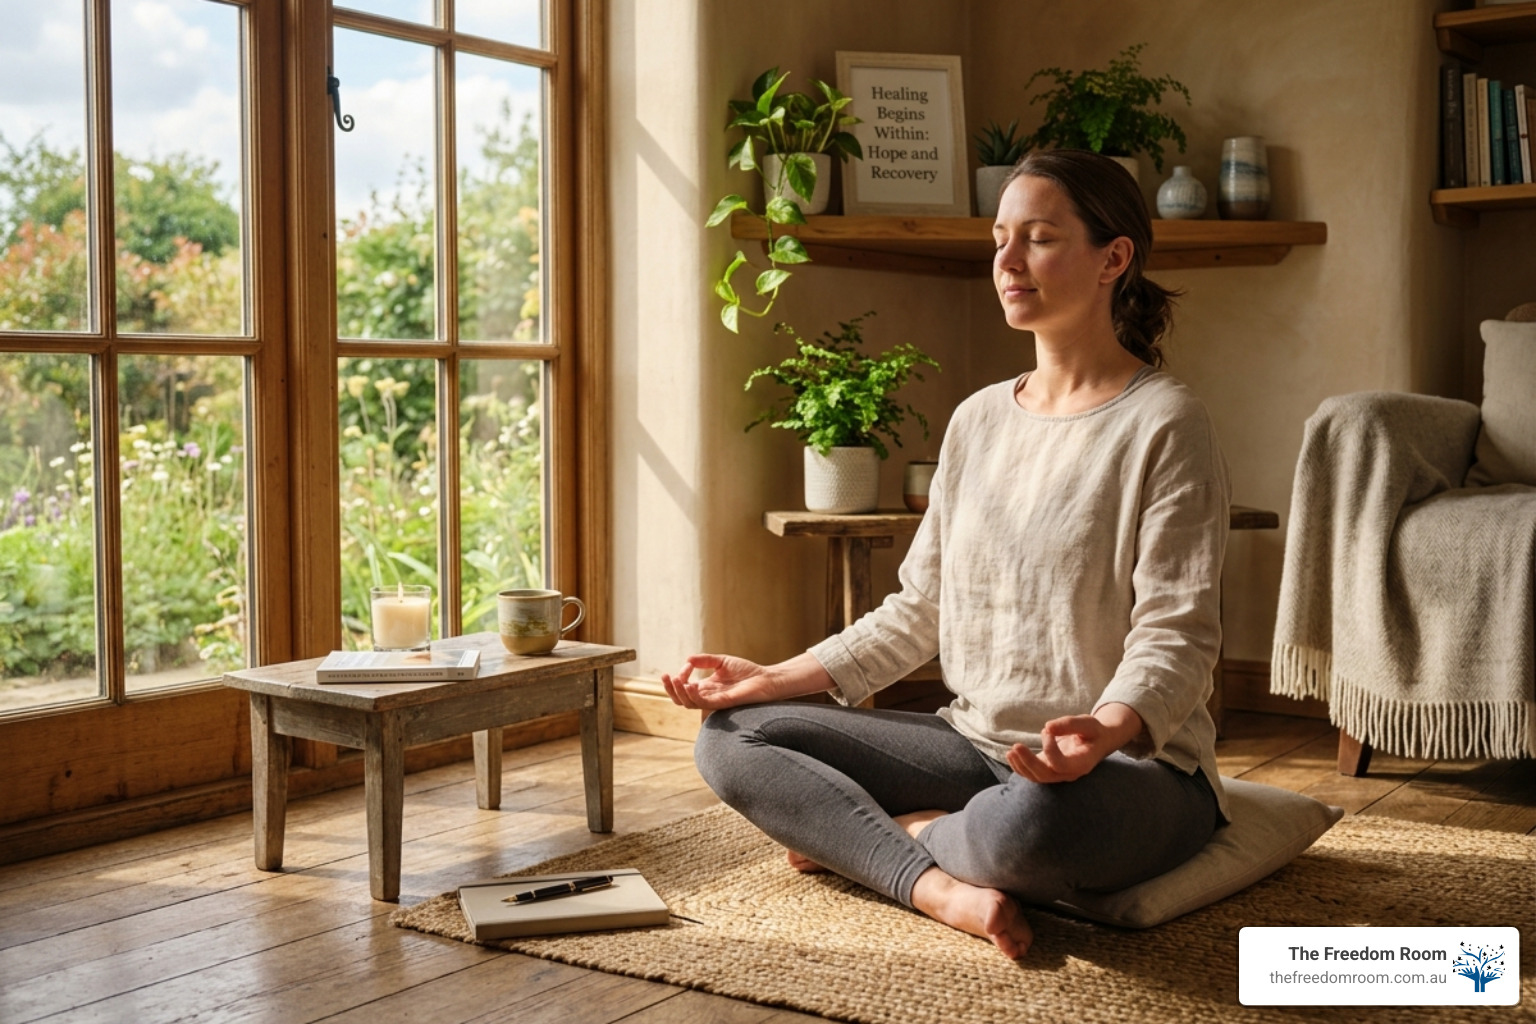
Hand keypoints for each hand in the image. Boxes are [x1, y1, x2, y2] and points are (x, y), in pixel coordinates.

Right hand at [661, 653, 781, 710]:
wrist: (765, 678)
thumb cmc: (747, 671)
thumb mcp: (722, 661)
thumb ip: (705, 661)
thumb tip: (687, 659)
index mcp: (706, 687)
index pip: (684, 686)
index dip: (680, 676)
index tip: (687, 665)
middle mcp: (708, 695)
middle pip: (682, 699)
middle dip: (670, 689)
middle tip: (665, 676)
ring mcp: (714, 700)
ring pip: (689, 703)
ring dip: (679, 693)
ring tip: (675, 680)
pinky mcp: (723, 702)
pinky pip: (704, 703)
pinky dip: (694, 696)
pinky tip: (691, 685)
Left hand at [1005, 704, 1142, 783]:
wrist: (1098, 742)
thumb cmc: (1093, 732)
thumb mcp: (1088, 723)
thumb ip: (1070, 725)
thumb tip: (1047, 727)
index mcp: (1081, 763)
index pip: (1060, 764)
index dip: (1049, 748)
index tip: (1046, 730)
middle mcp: (1070, 773)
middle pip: (1045, 775)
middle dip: (1028, 762)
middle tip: (1016, 746)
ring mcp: (1059, 774)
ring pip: (1037, 777)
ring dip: (1021, 765)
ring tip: (1011, 751)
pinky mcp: (1050, 769)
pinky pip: (1033, 774)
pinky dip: (1020, 767)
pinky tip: (1011, 755)